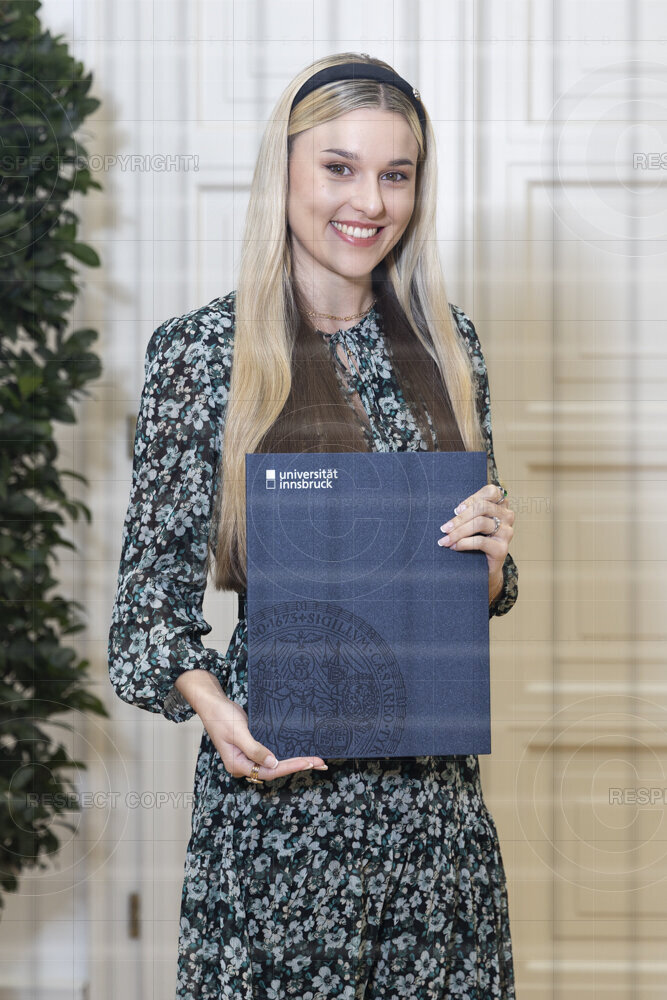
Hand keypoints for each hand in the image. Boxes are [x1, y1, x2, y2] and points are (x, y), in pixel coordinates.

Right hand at [175, 670, 327, 780]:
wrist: (212, 702)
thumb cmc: (221, 717)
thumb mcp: (238, 732)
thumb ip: (254, 749)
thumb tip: (273, 764)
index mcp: (238, 765)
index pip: (269, 771)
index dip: (290, 767)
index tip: (308, 762)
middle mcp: (244, 764)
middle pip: (275, 770)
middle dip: (298, 765)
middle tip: (320, 763)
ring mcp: (248, 756)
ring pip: (275, 763)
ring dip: (295, 760)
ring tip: (316, 760)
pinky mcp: (252, 746)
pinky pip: (272, 752)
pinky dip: (286, 752)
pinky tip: (299, 751)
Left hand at [437, 482, 514, 594]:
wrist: (484, 567)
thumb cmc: (476, 539)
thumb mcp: (473, 521)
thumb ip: (469, 511)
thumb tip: (455, 510)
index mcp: (501, 505)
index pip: (491, 492)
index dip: (472, 498)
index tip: (456, 510)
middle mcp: (507, 516)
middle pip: (482, 507)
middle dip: (459, 518)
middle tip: (444, 528)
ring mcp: (507, 532)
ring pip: (480, 523)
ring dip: (458, 532)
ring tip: (446, 540)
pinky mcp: (502, 548)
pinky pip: (480, 541)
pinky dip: (463, 543)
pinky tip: (454, 547)